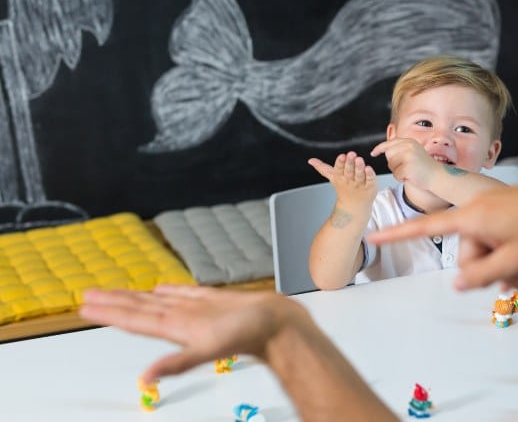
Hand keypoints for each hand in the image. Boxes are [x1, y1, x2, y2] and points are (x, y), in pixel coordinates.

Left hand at [79, 285, 308, 381]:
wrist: (282, 326)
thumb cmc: (253, 335)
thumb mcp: (212, 348)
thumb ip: (179, 363)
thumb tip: (145, 379)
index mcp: (178, 329)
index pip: (135, 320)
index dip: (110, 313)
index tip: (85, 306)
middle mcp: (183, 320)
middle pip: (140, 310)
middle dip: (114, 303)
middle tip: (87, 295)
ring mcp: (198, 311)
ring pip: (159, 301)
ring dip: (136, 296)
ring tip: (114, 291)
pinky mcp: (215, 302)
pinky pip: (185, 293)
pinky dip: (170, 289)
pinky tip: (160, 288)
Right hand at [309, 152, 377, 207]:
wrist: (354, 206)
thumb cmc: (344, 188)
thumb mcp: (333, 177)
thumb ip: (322, 168)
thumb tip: (311, 160)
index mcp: (340, 177)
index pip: (339, 169)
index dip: (340, 163)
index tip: (342, 156)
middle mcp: (350, 180)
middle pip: (349, 171)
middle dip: (350, 163)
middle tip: (351, 154)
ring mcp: (360, 184)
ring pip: (360, 175)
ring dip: (359, 167)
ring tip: (359, 159)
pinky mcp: (370, 186)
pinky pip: (370, 180)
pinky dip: (370, 175)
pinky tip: (369, 168)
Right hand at [368, 184, 517, 292]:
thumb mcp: (515, 260)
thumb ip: (482, 274)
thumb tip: (456, 283)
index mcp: (475, 215)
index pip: (428, 225)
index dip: (398, 233)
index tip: (371, 235)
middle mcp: (480, 208)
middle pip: (465, 250)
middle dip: (486, 271)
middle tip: (516, 285)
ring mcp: (496, 210)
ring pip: (484, 250)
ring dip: (502, 269)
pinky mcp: (509, 213)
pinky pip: (498, 241)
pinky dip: (509, 259)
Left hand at [370, 138, 439, 189]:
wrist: (438, 176)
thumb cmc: (425, 167)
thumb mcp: (414, 152)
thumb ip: (401, 149)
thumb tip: (385, 149)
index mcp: (410, 141)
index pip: (389, 143)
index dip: (380, 148)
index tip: (373, 153)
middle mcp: (409, 146)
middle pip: (388, 155)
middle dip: (393, 163)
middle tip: (405, 167)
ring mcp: (408, 156)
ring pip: (391, 165)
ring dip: (397, 171)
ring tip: (410, 171)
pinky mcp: (408, 167)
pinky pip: (396, 175)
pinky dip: (401, 178)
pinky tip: (411, 176)